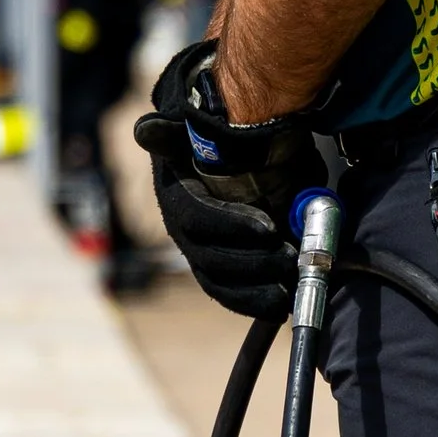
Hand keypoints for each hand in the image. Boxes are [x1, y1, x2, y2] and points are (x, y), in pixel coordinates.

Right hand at [132, 41, 323, 317]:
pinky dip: (253, 303)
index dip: (231, 225)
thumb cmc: (206, 139)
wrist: (213, 153)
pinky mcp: (215, 270)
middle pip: (211, 258)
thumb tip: (145, 130)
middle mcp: (182, 230)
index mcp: (176, 195)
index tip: (270, 227)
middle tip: (292, 259)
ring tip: (290, 290)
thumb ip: (171, 131)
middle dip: (254, 263)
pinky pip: (229, 294)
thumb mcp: (189, 130)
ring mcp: (198, 253)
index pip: (198, 217)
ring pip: (220, 283)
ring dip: (256, 291)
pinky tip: (282, 306)